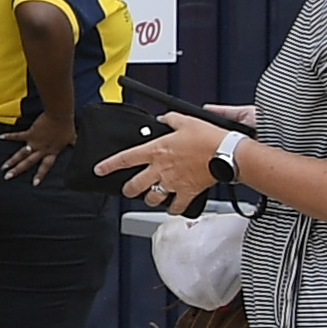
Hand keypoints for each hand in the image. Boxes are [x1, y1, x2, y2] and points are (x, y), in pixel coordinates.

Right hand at [7, 106, 75, 185]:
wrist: (60, 116)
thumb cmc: (67, 126)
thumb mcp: (73, 137)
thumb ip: (74, 143)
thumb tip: (82, 145)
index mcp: (52, 152)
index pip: (45, 166)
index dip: (40, 175)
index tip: (34, 184)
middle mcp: (41, 149)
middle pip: (28, 163)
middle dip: (18, 170)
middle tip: (8, 177)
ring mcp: (34, 142)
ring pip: (21, 154)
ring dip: (12, 160)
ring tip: (4, 167)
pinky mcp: (30, 133)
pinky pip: (18, 136)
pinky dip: (9, 136)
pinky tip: (0, 137)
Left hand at [97, 113, 233, 212]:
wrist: (227, 153)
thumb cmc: (208, 137)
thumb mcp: (186, 121)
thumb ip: (171, 120)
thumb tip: (164, 118)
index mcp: (156, 151)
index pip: (125, 159)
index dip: (109, 165)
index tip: (99, 170)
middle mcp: (160, 169)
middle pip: (135, 184)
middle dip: (128, 189)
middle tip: (128, 190)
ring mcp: (173, 183)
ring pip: (152, 197)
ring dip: (149, 199)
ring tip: (149, 198)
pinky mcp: (187, 192)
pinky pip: (177, 206)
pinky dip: (173, 209)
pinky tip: (171, 209)